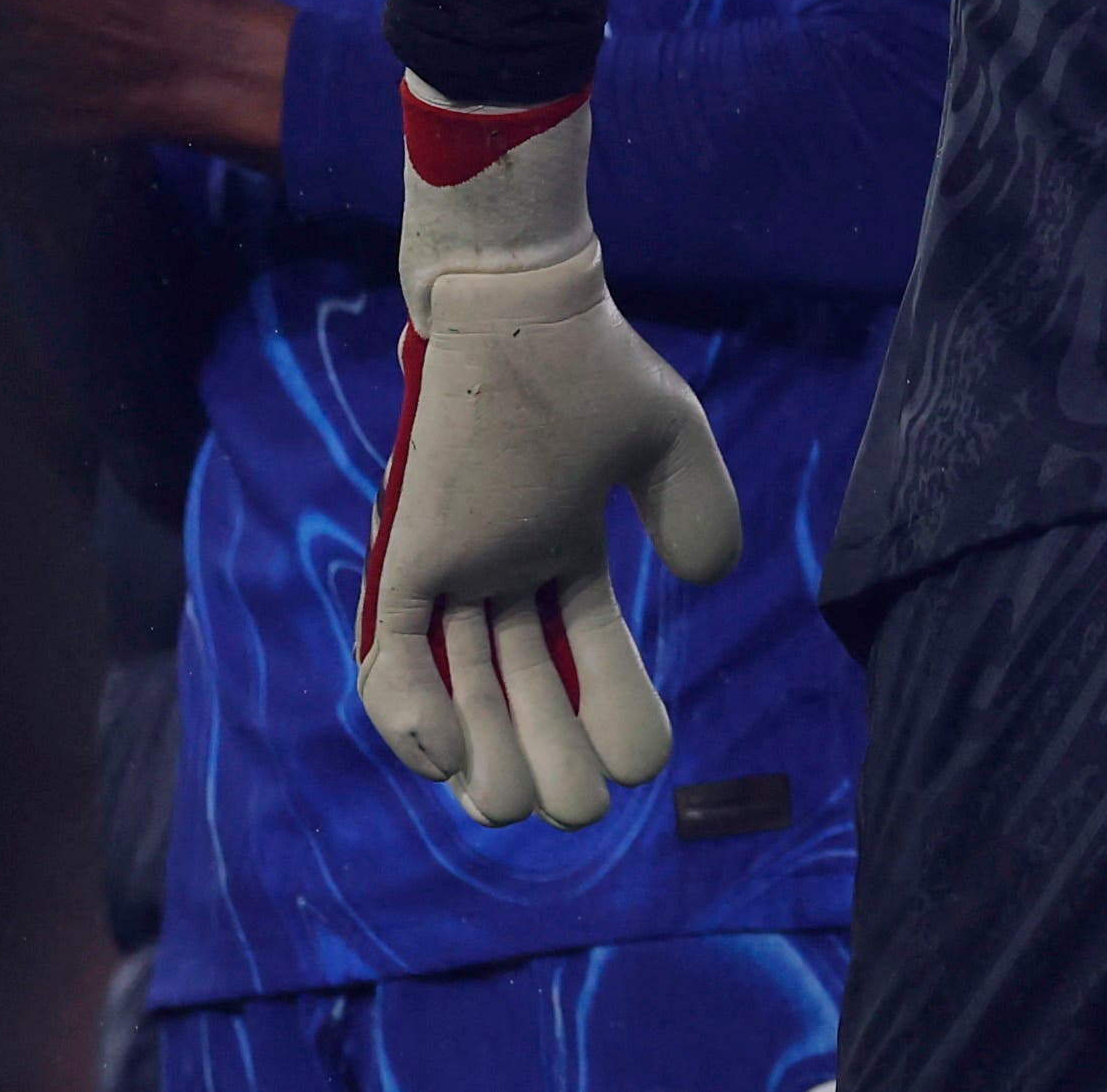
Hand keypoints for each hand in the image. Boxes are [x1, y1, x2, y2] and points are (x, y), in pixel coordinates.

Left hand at [357, 84, 740, 828]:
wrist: (514, 297)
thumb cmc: (585, 360)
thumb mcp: (666, 436)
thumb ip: (694, 507)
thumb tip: (711, 581)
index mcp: (563, 547)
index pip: (589, 649)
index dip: (617, 704)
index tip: (647, 759)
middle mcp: (503, 566)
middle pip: (522, 682)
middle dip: (550, 750)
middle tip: (579, 810)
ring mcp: (453, 562)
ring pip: (461, 681)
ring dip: (482, 751)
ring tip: (513, 805)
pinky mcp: (409, 551)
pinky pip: (396, 650)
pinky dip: (409, 709)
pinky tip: (442, 757)